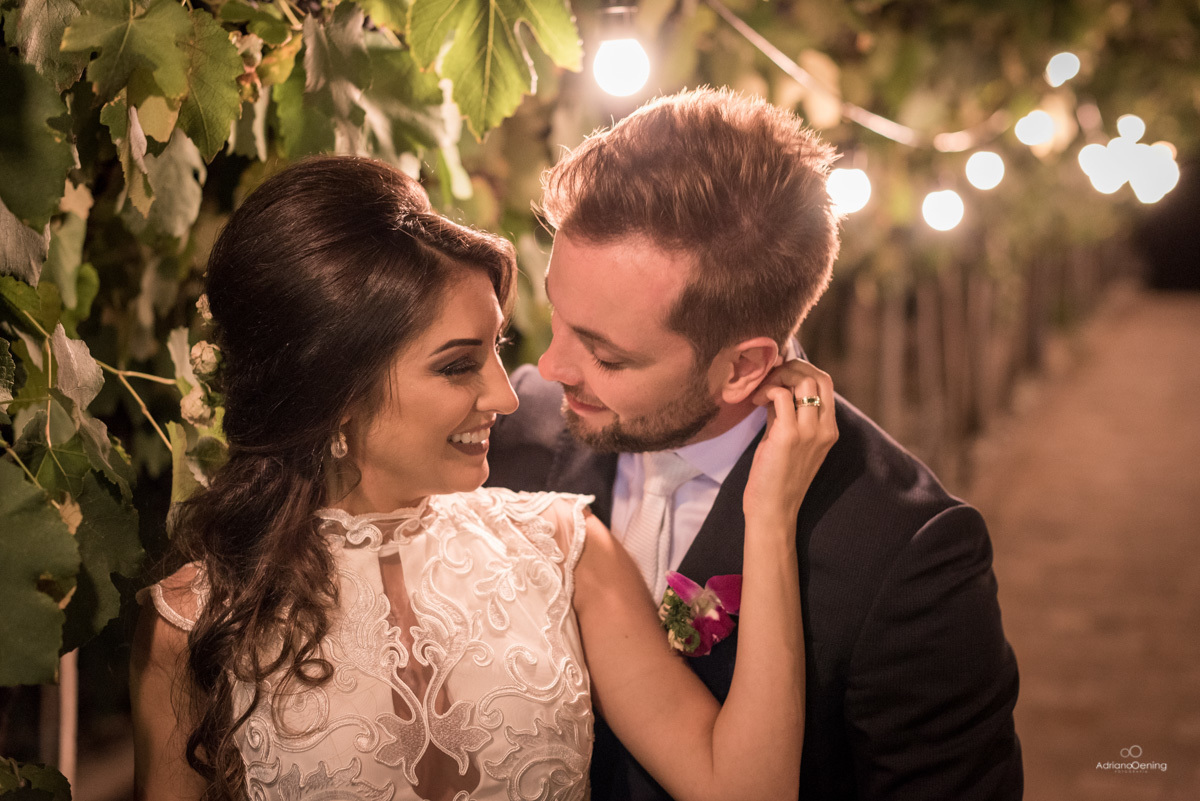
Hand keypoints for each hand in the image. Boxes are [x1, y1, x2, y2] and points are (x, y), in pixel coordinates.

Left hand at [743, 360, 837, 527]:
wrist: (773, 511)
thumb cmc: (776, 477)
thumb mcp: (786, 439)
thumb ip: (785, 414)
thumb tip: (775, 388)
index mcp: (829, 429)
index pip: (825, 383)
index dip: (801, 370)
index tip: (778, 375)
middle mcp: (825, 428)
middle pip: (819, 376)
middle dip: (791, 367)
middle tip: (768, 377)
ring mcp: (809, 432)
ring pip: (803, 381)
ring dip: (778, 377)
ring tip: (760, 390)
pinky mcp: (789, 436)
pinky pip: (781, 396)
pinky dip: (767, 390)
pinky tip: (754, 401)